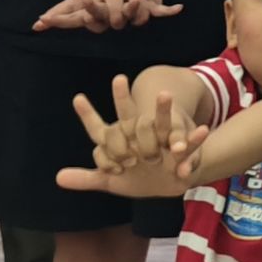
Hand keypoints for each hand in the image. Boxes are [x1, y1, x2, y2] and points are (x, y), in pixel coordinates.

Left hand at [55, 76, 205, 199]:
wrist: (168, 182)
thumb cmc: (138, 179)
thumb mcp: (111, 182)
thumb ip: (87, 178)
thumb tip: (58, 178)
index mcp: (119, 143)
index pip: (99, 129)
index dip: (88, 115)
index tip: (77, 98)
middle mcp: (137, 136)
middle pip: (128, 117)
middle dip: (122, 99)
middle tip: (117, 79)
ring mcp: (160, 140)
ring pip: (160, 123)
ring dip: (163, 110)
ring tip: (165, 94)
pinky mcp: (180, 149)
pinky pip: (189, 143)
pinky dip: (194, 139)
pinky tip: (203, 130)